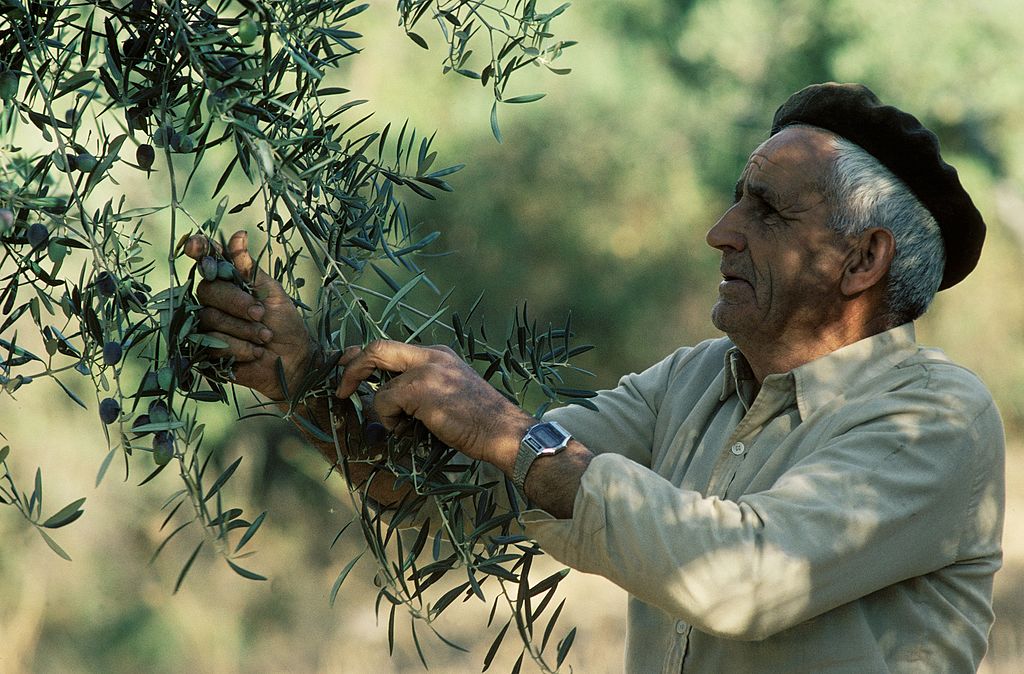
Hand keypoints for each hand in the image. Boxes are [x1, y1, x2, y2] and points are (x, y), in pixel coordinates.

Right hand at [184, 230, 316, 400]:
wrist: (293, 362)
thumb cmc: (284, 325)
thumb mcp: (271, 292)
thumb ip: (250, 269)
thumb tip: (238, 235)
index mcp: (229, 282)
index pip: (206, 260)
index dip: (198, 250)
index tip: (197, 247)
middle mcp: (213, 301)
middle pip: (207, 290)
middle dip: (237, 302)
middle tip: (261, 314)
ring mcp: (205, 326)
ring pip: (210, 318)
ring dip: (243, 329)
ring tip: (264, 337)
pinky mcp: (205, 351)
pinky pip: (212, 343)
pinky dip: (239, 347)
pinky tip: (254, 352)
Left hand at [336, 340, 533, 470]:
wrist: (502, 431)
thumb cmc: (479, 422)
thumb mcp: (449, 393)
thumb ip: (421, 387)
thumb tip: (383, 396)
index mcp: (438, 354)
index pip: (393, 346)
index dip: (366, 355)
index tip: (348, 366)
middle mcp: (432, 355)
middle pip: (378, 348)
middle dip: (353, 366)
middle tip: (342, 388)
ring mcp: (426, 370)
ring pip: (381, 385)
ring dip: (383, 411)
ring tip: (405, 427)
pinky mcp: (420, 388)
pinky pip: (384, 402)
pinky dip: (389, 420)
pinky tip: (410, 430)